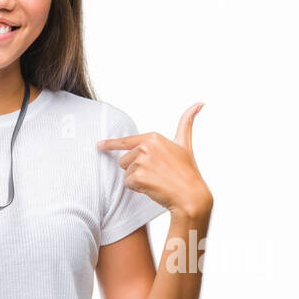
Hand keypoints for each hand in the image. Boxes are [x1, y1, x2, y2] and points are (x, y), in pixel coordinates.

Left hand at [96, 103, 212, 219]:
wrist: (191, 195)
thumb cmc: (188, 171)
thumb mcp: (185, 143)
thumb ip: (187, 122)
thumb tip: (199, 103)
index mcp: (153, 137)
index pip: (126, 141)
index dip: (111, 144)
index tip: (99, 145)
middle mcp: (145, 146)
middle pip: (125, 160)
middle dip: (136, 169)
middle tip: (156, 174)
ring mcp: (141, 161)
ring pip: (126, 173)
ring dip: (138, 180)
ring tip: (156, 181)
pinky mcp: (138, 176)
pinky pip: (128, 184)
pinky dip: (138, 189)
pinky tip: (153, 188)